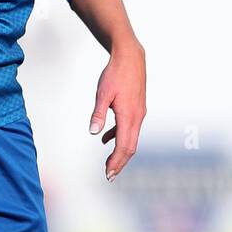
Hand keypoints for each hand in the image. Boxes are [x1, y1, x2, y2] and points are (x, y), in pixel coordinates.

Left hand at [89, 40, 145, 180]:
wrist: (130, 56)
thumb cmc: (115, 74)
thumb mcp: (103, 94)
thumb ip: (98, 114)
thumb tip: (93, 132)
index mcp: (129, 116)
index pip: (124, 146)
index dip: (116, 161)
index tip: (108, 173)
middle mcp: (137, 117)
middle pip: (130, 146)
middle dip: (120, 162)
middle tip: (109, 175)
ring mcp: (138, 113)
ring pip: (131, 138)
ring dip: (120, 152)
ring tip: (108, 163)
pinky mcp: (136, 108)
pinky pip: (129, 128)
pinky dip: (119, 137)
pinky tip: (106, 139)